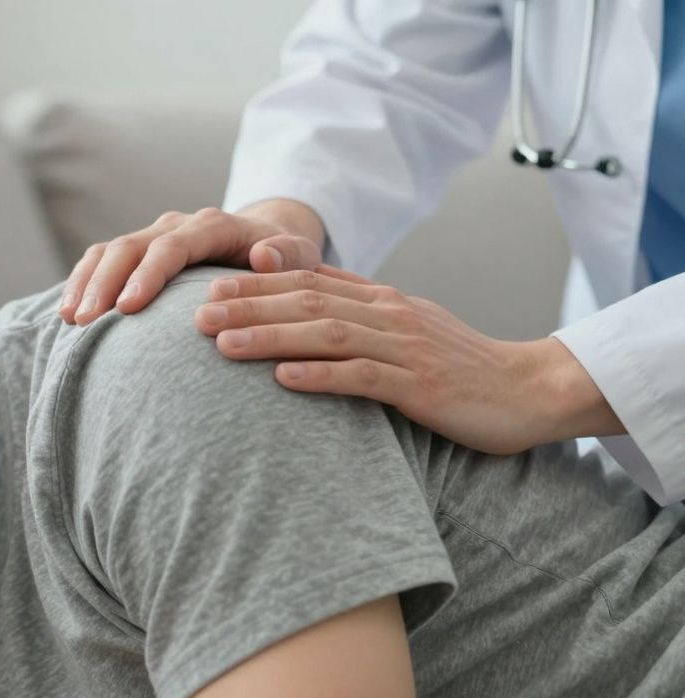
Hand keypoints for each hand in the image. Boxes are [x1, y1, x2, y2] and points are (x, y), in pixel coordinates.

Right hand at [58, 202, 324, 325]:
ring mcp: (153, 237)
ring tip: (71, 321)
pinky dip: (82, 283)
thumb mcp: (300, 257)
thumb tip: (264, 256)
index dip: (147, 275)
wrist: (267, 244)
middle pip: (130, 247)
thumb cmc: (284, 260)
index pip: (171, 247)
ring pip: (108, 252)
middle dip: (104, 284)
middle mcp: (176, 226)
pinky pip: (101, 261)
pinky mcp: (138, 253)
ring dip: (86, 284)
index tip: (127, 308)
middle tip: (85, 321)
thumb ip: (287, 255)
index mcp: (212, 226)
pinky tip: (68, 313)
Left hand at [193, 266, 625, 454]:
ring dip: (271, 338)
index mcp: (381, 300)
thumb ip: (354, 315)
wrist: (528, 390)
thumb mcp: (402, 330)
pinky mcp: (421, 386)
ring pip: (327, 334)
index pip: (307, 281)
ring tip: (223, 346)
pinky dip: (321, 377)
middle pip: (307, 301)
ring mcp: (406, 348)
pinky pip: (364, 378)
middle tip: (195, 315)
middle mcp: (389, 314)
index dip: (255, 283)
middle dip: (247, 306)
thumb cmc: (455, 366)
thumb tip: (296, 306)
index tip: (206, 288)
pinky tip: (283, 381)